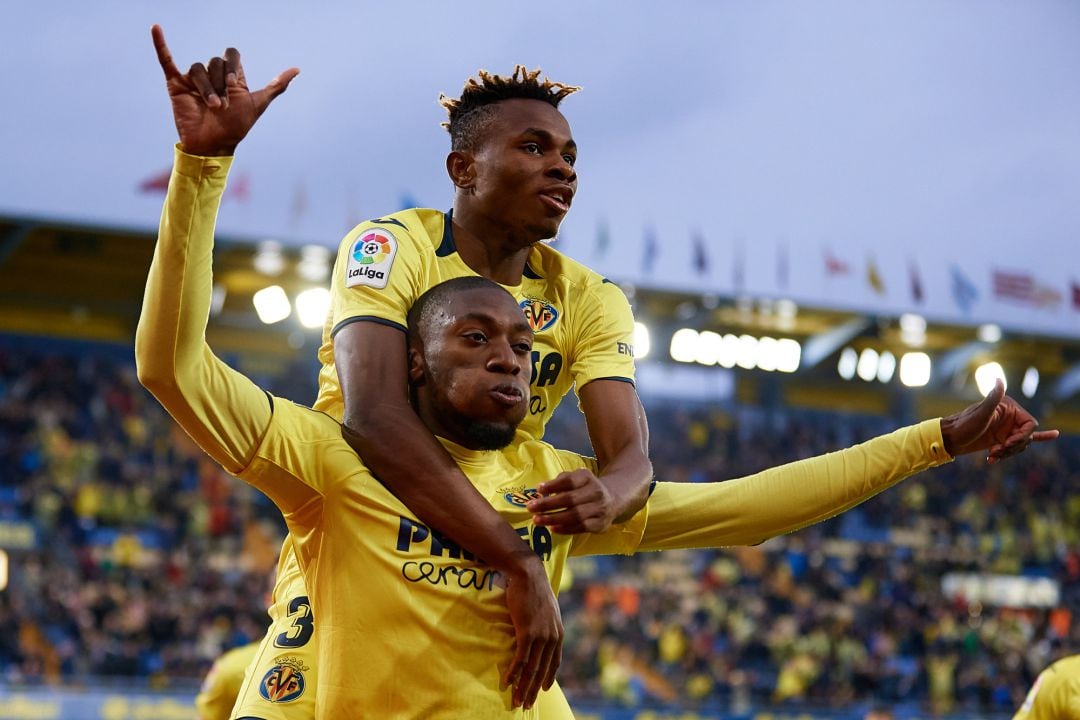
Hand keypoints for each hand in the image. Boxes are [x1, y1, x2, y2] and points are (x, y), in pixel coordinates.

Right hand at [151, 25, 298, 155]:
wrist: (213, 145)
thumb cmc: (236, 128)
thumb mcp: (259, 104)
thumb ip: (276, 86)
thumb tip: (297, 69)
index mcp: (230, 77)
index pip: (232, 55)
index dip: (234, 67)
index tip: (235, 85)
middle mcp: (212, 76)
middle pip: (215, 62)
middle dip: (220, 84)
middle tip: (222, 106)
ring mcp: (193, 79)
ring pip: (198, 68)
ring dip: (207, 88)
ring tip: (212, 107)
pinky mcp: (176, 84)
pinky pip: (166, 60)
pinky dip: (160, 44)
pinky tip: (156, 27)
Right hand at [502, 562, 561, 708]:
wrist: (528, 574)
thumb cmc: (534, 589)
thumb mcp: (547, 610)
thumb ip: (546, 624)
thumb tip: (541, 631)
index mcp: (558, 633)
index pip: (555, 662)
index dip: (548, 678)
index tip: (543, 690)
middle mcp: (552, 637)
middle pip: (542, 670)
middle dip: (533, 690)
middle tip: (525, 704)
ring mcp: (540, 636)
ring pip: (531, 668)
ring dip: (522, 687)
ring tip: (516, 700)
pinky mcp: (527, 632)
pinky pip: (520, 658)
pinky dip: (514, 672)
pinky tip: (507, 682)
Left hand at [527, 469, 616, 533]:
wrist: (613, 499)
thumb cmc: (586, 488)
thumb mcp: (577, 478)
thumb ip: (561, 481)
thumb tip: (542, 490)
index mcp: (587, 478)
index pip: (569, 480)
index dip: (553, 485)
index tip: (539, 489)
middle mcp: (596, 492)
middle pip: (570, 499)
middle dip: (548, 504)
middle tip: (531, 508)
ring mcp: (599, 509)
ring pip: (575, 515)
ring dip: (554, 518)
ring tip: (537, 520)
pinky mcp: (600, 524)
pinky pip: (581, 528)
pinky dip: (566, 529)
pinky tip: (553, 528)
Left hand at [940, 379, 1057, 462]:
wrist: (950, 438)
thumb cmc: (964, 425)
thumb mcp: (980, 413)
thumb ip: (993, 398)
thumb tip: (998, 379)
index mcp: (1009, 407)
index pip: (1030, 425)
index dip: (1022, 436)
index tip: (1007, 444)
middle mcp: (1010, 416)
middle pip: (1026, 436)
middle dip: (1014, 446)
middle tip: (997, 451)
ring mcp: (1006, 428)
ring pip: (1021, 444)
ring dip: (1009, 452)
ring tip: (992, 455)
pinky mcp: (1002, 438)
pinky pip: (1020, 441)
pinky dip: (1033, 440)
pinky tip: (1053, 435)